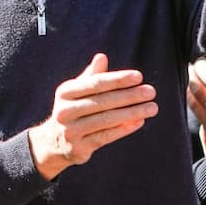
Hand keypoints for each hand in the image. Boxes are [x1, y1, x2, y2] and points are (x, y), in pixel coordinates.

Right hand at [29, 53, 157, 180]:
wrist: (53, 142)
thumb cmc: (72, 110)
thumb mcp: (76, 92)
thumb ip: (91, 76)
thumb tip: (102, 57)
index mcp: (65, 92)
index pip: (95, 83)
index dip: (118, 79)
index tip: (139, 76)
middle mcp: (65, 110)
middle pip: (103, 101)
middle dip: (130, 96)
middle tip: (151, 92)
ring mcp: (71, 130)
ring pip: (107, 120)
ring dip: (132, 113)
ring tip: (152, 108)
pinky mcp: (79, 147)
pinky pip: (106, 136)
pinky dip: (124, 129)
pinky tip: (139, 121)